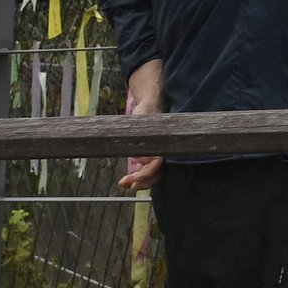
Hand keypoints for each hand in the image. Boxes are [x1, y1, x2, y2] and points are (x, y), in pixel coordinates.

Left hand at [119, 59, 164, 193]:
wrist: (150, 103)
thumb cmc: (148, 111)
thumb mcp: (142, 121)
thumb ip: (140, 134)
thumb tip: (139, 156)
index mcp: (163, 144)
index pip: (157, 165)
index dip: (146, 174)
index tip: (133, 179)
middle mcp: (162, 151)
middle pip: (155, 174)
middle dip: (142, 181)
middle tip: (127, 185)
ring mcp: (156, 153)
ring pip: (151, 174)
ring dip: (139, 180)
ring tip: (124, 183)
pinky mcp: (150, 153)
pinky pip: (146, 169)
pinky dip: (138, 175)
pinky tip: (127, 178)